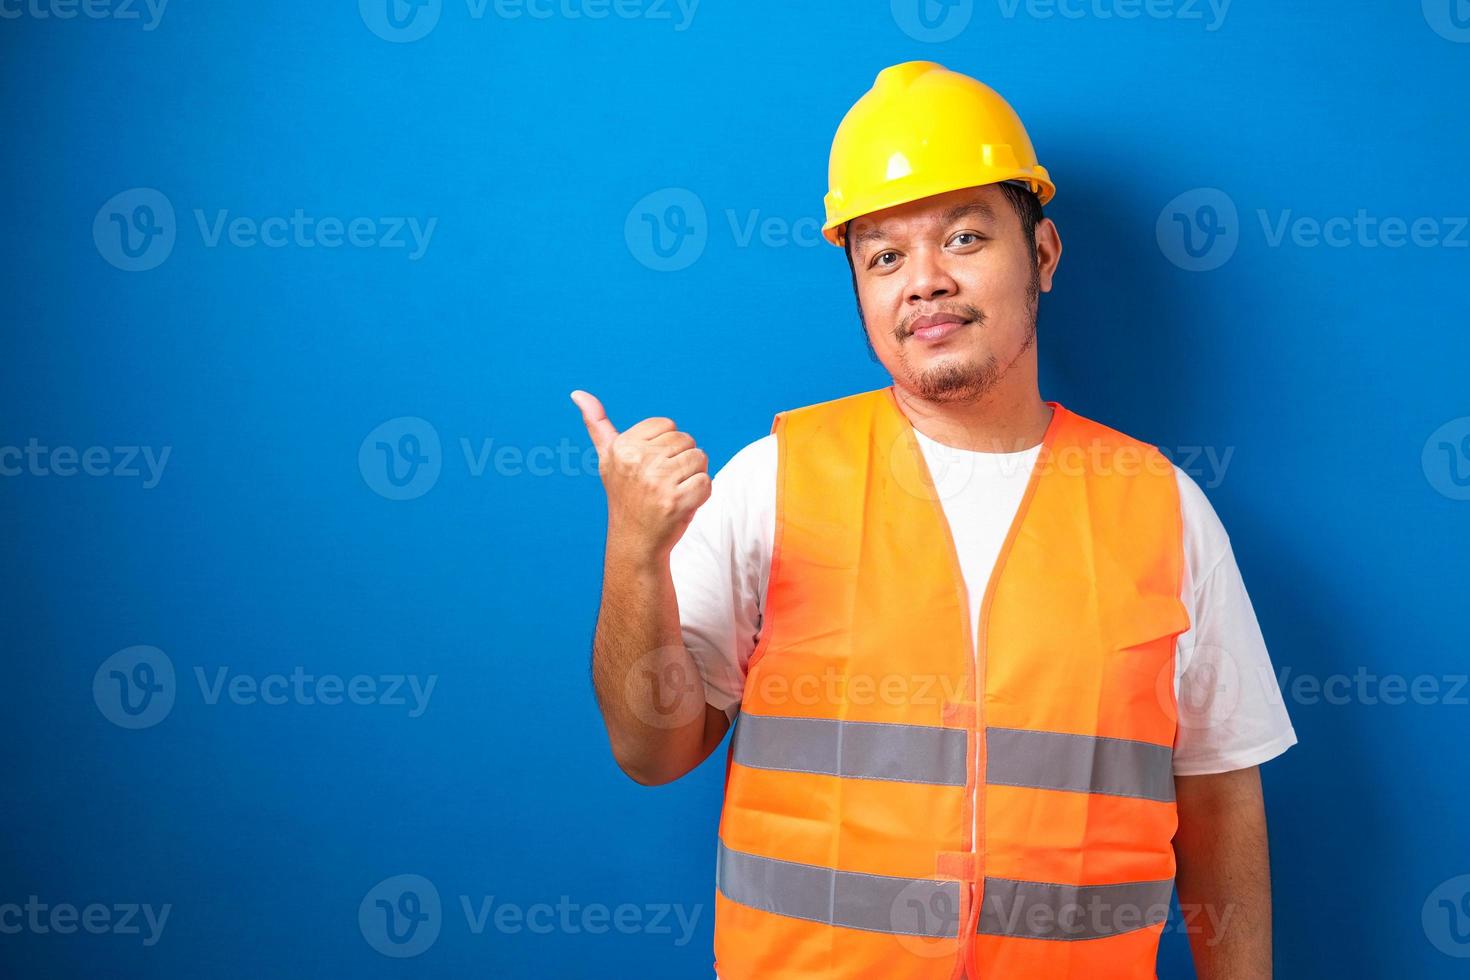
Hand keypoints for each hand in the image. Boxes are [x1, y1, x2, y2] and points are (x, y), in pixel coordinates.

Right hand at [570, 390, 711, 562]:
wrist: (634, 542)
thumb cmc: (625, 496)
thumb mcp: (608, 458)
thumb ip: (597, 424)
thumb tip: (577, 393)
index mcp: (622, 447)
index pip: (668, 426)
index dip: (666, 446)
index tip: (650, 467)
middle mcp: (636, 461)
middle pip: (686, 440)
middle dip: (681, 461)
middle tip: (662, 484)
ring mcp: (656, 482)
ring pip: (700, 459)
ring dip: (693, 476)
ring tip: (673, 492)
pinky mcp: (675, 501)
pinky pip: (706, 482)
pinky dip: (701, 495)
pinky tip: (682, 505)